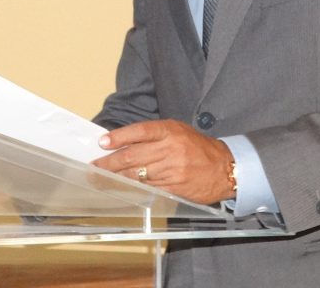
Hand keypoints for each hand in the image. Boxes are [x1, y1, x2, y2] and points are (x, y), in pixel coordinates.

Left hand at [92, 119, 234, 204]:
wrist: (224, 168)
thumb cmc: (198, 147)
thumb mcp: (178, 131)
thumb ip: (154, 135)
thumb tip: (124, 141)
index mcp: (171, 131)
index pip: (140, 132)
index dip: (119, 137)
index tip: (103, 142)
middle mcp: (170, 149)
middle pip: (133, 156)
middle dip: (109, 162)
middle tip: (95, 166)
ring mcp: (172, 170)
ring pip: (137, 174)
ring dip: (116, 177)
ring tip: (101, 177)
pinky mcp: (173, 187)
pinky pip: (148, 187)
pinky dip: (133, 187)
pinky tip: (122, 186)